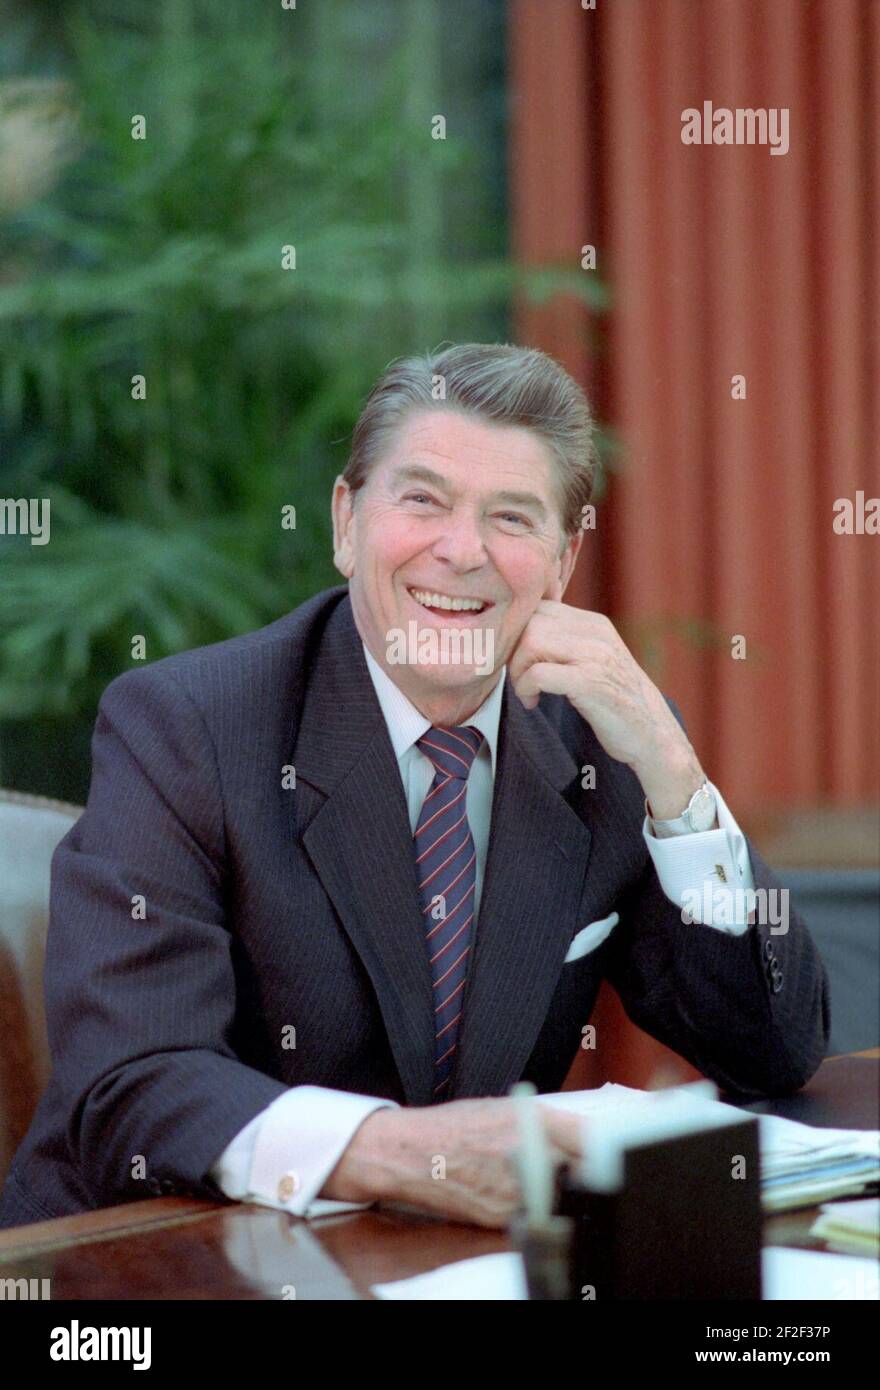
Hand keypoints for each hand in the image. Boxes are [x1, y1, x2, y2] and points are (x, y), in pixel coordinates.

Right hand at [320, 1097, 581, 1228]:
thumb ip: (546, 1122)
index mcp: (532, 1122)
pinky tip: (525, 1196)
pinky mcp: (503, 1217)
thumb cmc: (454, 1127)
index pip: (590, 1140)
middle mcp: (528, 1155)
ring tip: (551, 1183)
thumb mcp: (503, 1109)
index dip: (604, 1150)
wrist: (408, 1155)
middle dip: (588, 1174)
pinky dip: (538, 1208)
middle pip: (583, 1173)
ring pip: (562, 1198)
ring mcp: (516, 1190)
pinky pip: (535, 1214)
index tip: (610, 1155)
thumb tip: (584, 1137)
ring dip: (564, 1193)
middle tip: (589, 1172)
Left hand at [507, 601, 704, 818]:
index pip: (539, 607)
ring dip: (518, 671)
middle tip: (519, 679)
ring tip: (526, 691)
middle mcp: (596, 633)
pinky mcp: (591, 682)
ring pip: (531, 642)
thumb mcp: (594, 661)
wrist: (654, 735)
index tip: (517, 661)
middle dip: (513, 652)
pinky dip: (526, 688)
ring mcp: (595, 656)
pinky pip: (539, 673)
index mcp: (594, 624)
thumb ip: (567, 643)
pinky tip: (533, 702)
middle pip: (530, 621)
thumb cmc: (615, 703)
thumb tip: (521, 635)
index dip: (517, 633)